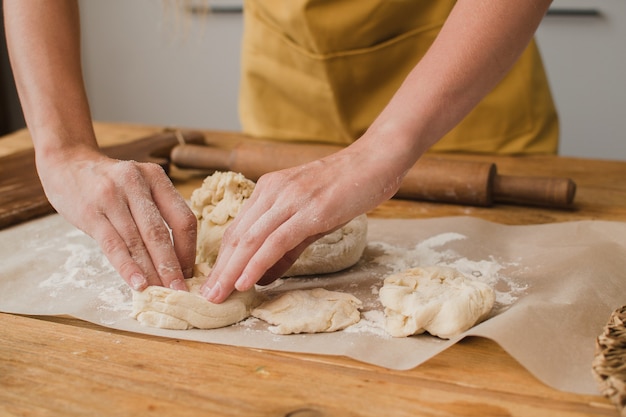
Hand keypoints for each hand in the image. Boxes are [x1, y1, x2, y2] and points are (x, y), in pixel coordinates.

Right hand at [36, 145, 196, 290]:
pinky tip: (137, 283)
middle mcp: (136, 183)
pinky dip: (127, 267)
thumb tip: (177, 257)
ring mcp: (111, 197)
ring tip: (161, 292)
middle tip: (180, 291)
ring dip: (151, 272)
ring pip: (137, 242)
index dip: (188, 250)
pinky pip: (113, 245)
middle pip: (160, 232)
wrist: (67, 163)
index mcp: (156, 177)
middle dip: (172, 267)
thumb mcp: (140, 185)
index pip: (182, 218)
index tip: (189, 272)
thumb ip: (157, 211)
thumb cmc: (110, 182)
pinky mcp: (90, 212)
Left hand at [200, 143, 404, 302]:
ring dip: (231, 270)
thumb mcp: (312, 219)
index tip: (213, 282)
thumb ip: (288, 248)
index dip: (223, 258)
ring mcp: (291, 199)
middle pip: (238, 236)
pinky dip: (257, 262)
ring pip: (251, 240)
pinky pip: (276, 241)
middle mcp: (273, 191)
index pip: (238, 229)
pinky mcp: (310, 210)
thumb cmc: (347, 188)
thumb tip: (264, 276)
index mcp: (269, 190)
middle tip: (207, 296)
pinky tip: (245, 281)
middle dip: (220, 269)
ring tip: (218, 295)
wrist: (376, 160)